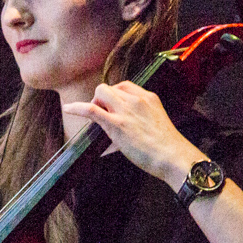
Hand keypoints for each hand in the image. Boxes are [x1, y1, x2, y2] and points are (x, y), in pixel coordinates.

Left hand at [62, 82, 204, 187]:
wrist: (174, 157)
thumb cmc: (168, 148)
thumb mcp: (157, 124)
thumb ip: (142, 119)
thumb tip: (127, 128)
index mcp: (148, 98)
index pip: (125, 85)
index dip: (114, 94)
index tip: (111, 105)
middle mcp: (136, 99)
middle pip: (110, 87)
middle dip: (102, 98)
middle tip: (103, 115)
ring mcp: (125, 111)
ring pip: (100, 93)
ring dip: (94, 103)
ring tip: (96, 119)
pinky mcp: (117, 125)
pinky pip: (91, 110)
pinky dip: (77, 107)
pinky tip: (68, 109)